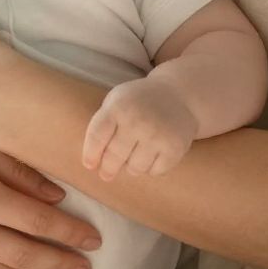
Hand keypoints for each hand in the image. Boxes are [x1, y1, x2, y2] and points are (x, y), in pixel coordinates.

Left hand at [81, 74, 197, 181]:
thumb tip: (90, 165)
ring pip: (134, 168)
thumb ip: (101, 127)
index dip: (90, 155)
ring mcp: (158, 134)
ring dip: (131, 167)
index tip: (89, 166)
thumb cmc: (138, 103)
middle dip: (108, 169)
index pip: (96, 138)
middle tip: (107, 174)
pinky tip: (153, 155)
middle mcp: (138, 120)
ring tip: (134, 156)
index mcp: (118, 106)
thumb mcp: (116, 102)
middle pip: (113, 157)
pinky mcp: (175, 147)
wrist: (178, 94)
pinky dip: (152, 168)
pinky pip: (155, 171)